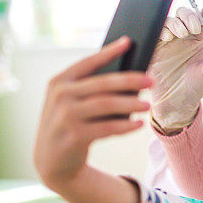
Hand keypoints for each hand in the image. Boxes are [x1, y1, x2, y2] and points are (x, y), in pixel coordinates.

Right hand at [34, 36, 152, 189]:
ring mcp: (65, 116)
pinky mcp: (74, 136)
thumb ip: (90, 89)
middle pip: (103, 83)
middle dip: (130, 80)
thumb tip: (129, 80)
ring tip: (148, 105)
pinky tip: (139, 124)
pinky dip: (125, 126)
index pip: (88, 62)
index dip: (108, 51)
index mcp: (59, 82)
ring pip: (107, 105)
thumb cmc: (69, 124)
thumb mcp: (70, 103)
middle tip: (151, 81)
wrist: (51, 160)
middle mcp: (60, 96)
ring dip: (131, 104)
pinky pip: (107, 128)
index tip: (128, 42)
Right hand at [148, 5, 202, 133]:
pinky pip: (155, 32)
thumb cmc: (194, 89)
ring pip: (170, 20)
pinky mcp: (154, 47)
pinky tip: (167, 37)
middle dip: (189, 16)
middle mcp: (183, 37)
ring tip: (180, 34)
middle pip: (184, 15)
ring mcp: (168, 41)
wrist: (175, 104)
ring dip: (175, 23)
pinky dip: (161, 30)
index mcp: (198, 40)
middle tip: (194, 28)